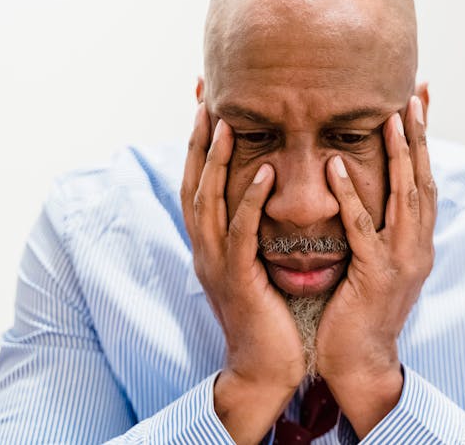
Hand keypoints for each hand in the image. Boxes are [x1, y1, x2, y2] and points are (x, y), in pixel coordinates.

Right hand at [180, 104, 304, 442]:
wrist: (267, 366)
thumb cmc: (270, 314)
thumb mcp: (257, 265)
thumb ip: (255, 232)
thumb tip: (270, 196)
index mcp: (212, 243)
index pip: (201, 183)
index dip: (201, 145)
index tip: (207, 105)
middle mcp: (206, 248)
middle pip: (194, 183)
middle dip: (198, 140)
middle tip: (203, 98)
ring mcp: (217, 264)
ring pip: (208, 203)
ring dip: (216, 161)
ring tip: (226, 122)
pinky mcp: (237, 280)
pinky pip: (240, 234)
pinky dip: (248, 201)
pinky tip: (262, 173)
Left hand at [318, 96, 436, 436]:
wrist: (361, 363)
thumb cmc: (360, 312)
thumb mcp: (377, 264)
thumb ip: (379, 231)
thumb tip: (370, 197)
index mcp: (417, 242)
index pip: (423, 182)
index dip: (422, 144)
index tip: (418, 105)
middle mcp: (418, 246)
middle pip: (422, 181)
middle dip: (420, 137)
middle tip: (415, 96)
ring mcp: (402, 262)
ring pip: (405, 198)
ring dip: (398, 155)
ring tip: (389, 117)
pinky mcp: (377, 277)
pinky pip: (363, 229)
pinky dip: (351, 195)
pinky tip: (337, 165)